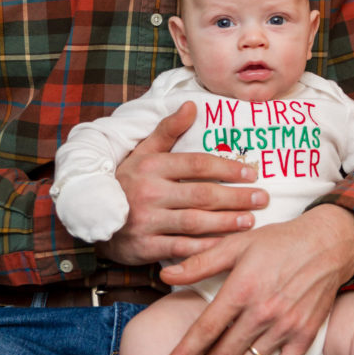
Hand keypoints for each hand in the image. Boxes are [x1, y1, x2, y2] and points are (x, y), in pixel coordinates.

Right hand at [96, 102, 267, 265]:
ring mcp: (146, 221)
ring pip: (194, 223)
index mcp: (152, 166)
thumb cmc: (128, 180)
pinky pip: (180, 248)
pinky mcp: (143, 247)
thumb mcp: (143, 152)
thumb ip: (168, 130)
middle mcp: (149, 192)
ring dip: (226, 223)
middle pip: (201, 195)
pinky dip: (204, 248)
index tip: (251, 173)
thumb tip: (192, 106)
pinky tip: (225, 245)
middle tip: (261, 199)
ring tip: (250, 221)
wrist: (92, 216)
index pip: (197, 164)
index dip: (227, 168)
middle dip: (235, 198)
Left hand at [160, 204, 353, 354]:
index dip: (185, 354)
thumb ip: (201, 262)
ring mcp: (285, 325)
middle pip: (224, 354)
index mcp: (243, 288)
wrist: (327, 242)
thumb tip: (165, 274)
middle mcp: (263, 311)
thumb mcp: (238, 243)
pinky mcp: (304, 334)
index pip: (206, 330)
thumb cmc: (279, 240)